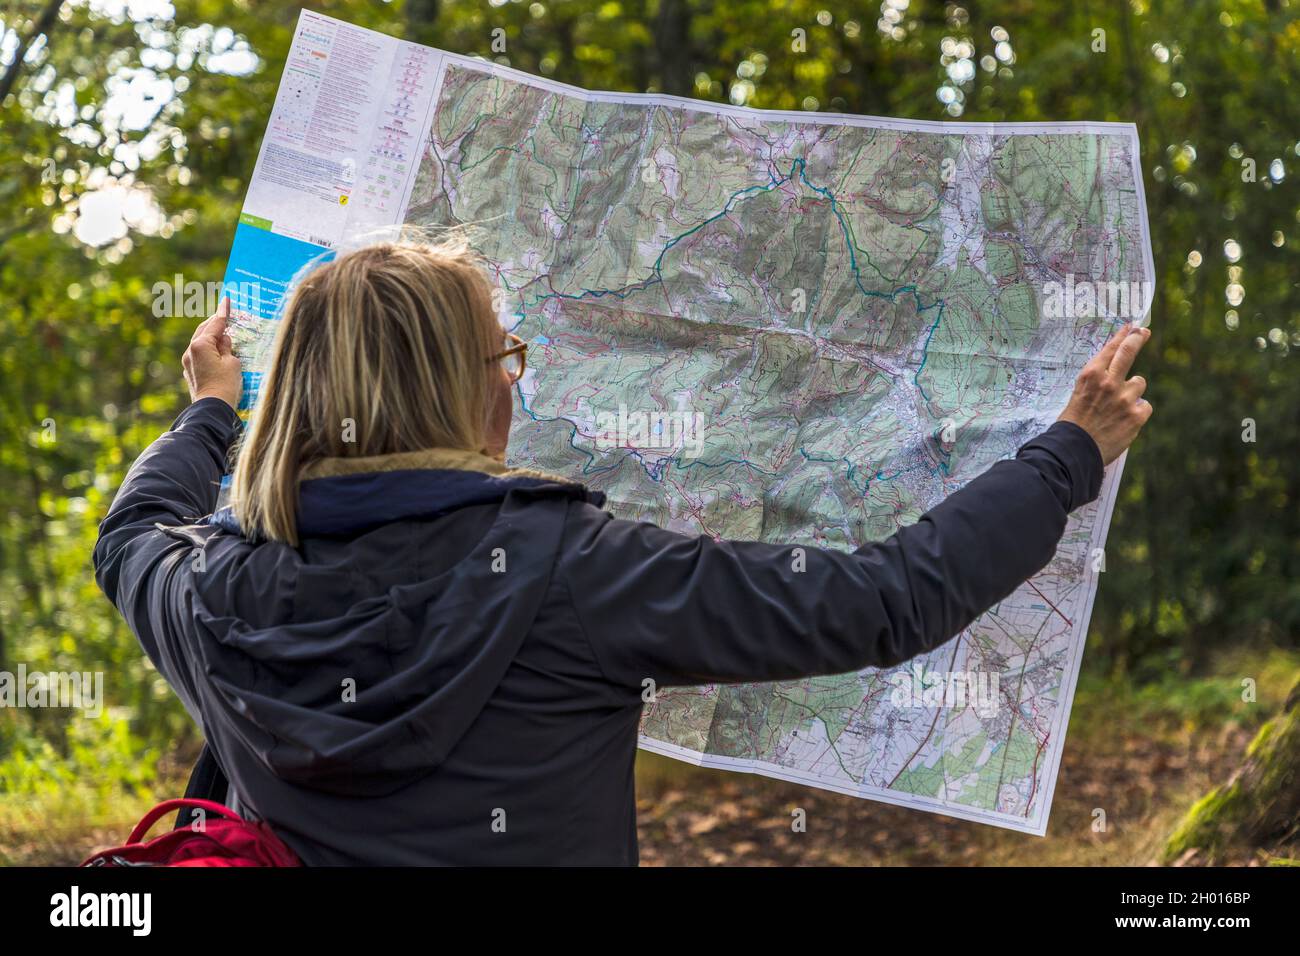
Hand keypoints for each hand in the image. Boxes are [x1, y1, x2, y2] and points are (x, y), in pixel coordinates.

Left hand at [182, 297, 242, 410]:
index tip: (226, 299)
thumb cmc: (226, 385)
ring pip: (200, 343)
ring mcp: (188, 362)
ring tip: (225, 336)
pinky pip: (200, 355)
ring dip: (212, 338)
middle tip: (226, 315)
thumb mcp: (233, 363)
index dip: (223, 312)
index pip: (215, 324)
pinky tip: (219, 354)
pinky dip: (209, 351)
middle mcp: (190, 351)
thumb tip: (224, 340)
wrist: (213, 409)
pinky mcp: (190, 373)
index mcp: (201, 345)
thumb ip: (228, 347)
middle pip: (204, 331)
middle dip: (215, 324)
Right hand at [1057, 321, 1152, 465]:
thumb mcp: (1078, 396)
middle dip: (1137, 339)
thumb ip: (1097, 384)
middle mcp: (1108, 382)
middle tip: (1144, 332)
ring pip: (1139, 383)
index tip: (1131, 327)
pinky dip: (1137, 412)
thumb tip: (1114, 375)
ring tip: (1118, 407)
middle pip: (1128, 352)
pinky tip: (1124, 421)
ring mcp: (1125, 397)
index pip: (1110, 349)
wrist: (1075, 450)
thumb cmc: (1073, 425)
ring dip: (1132, 392)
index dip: (1122, 336)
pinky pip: (1144, 405)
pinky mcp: (1137, 414)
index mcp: (1090, 376)